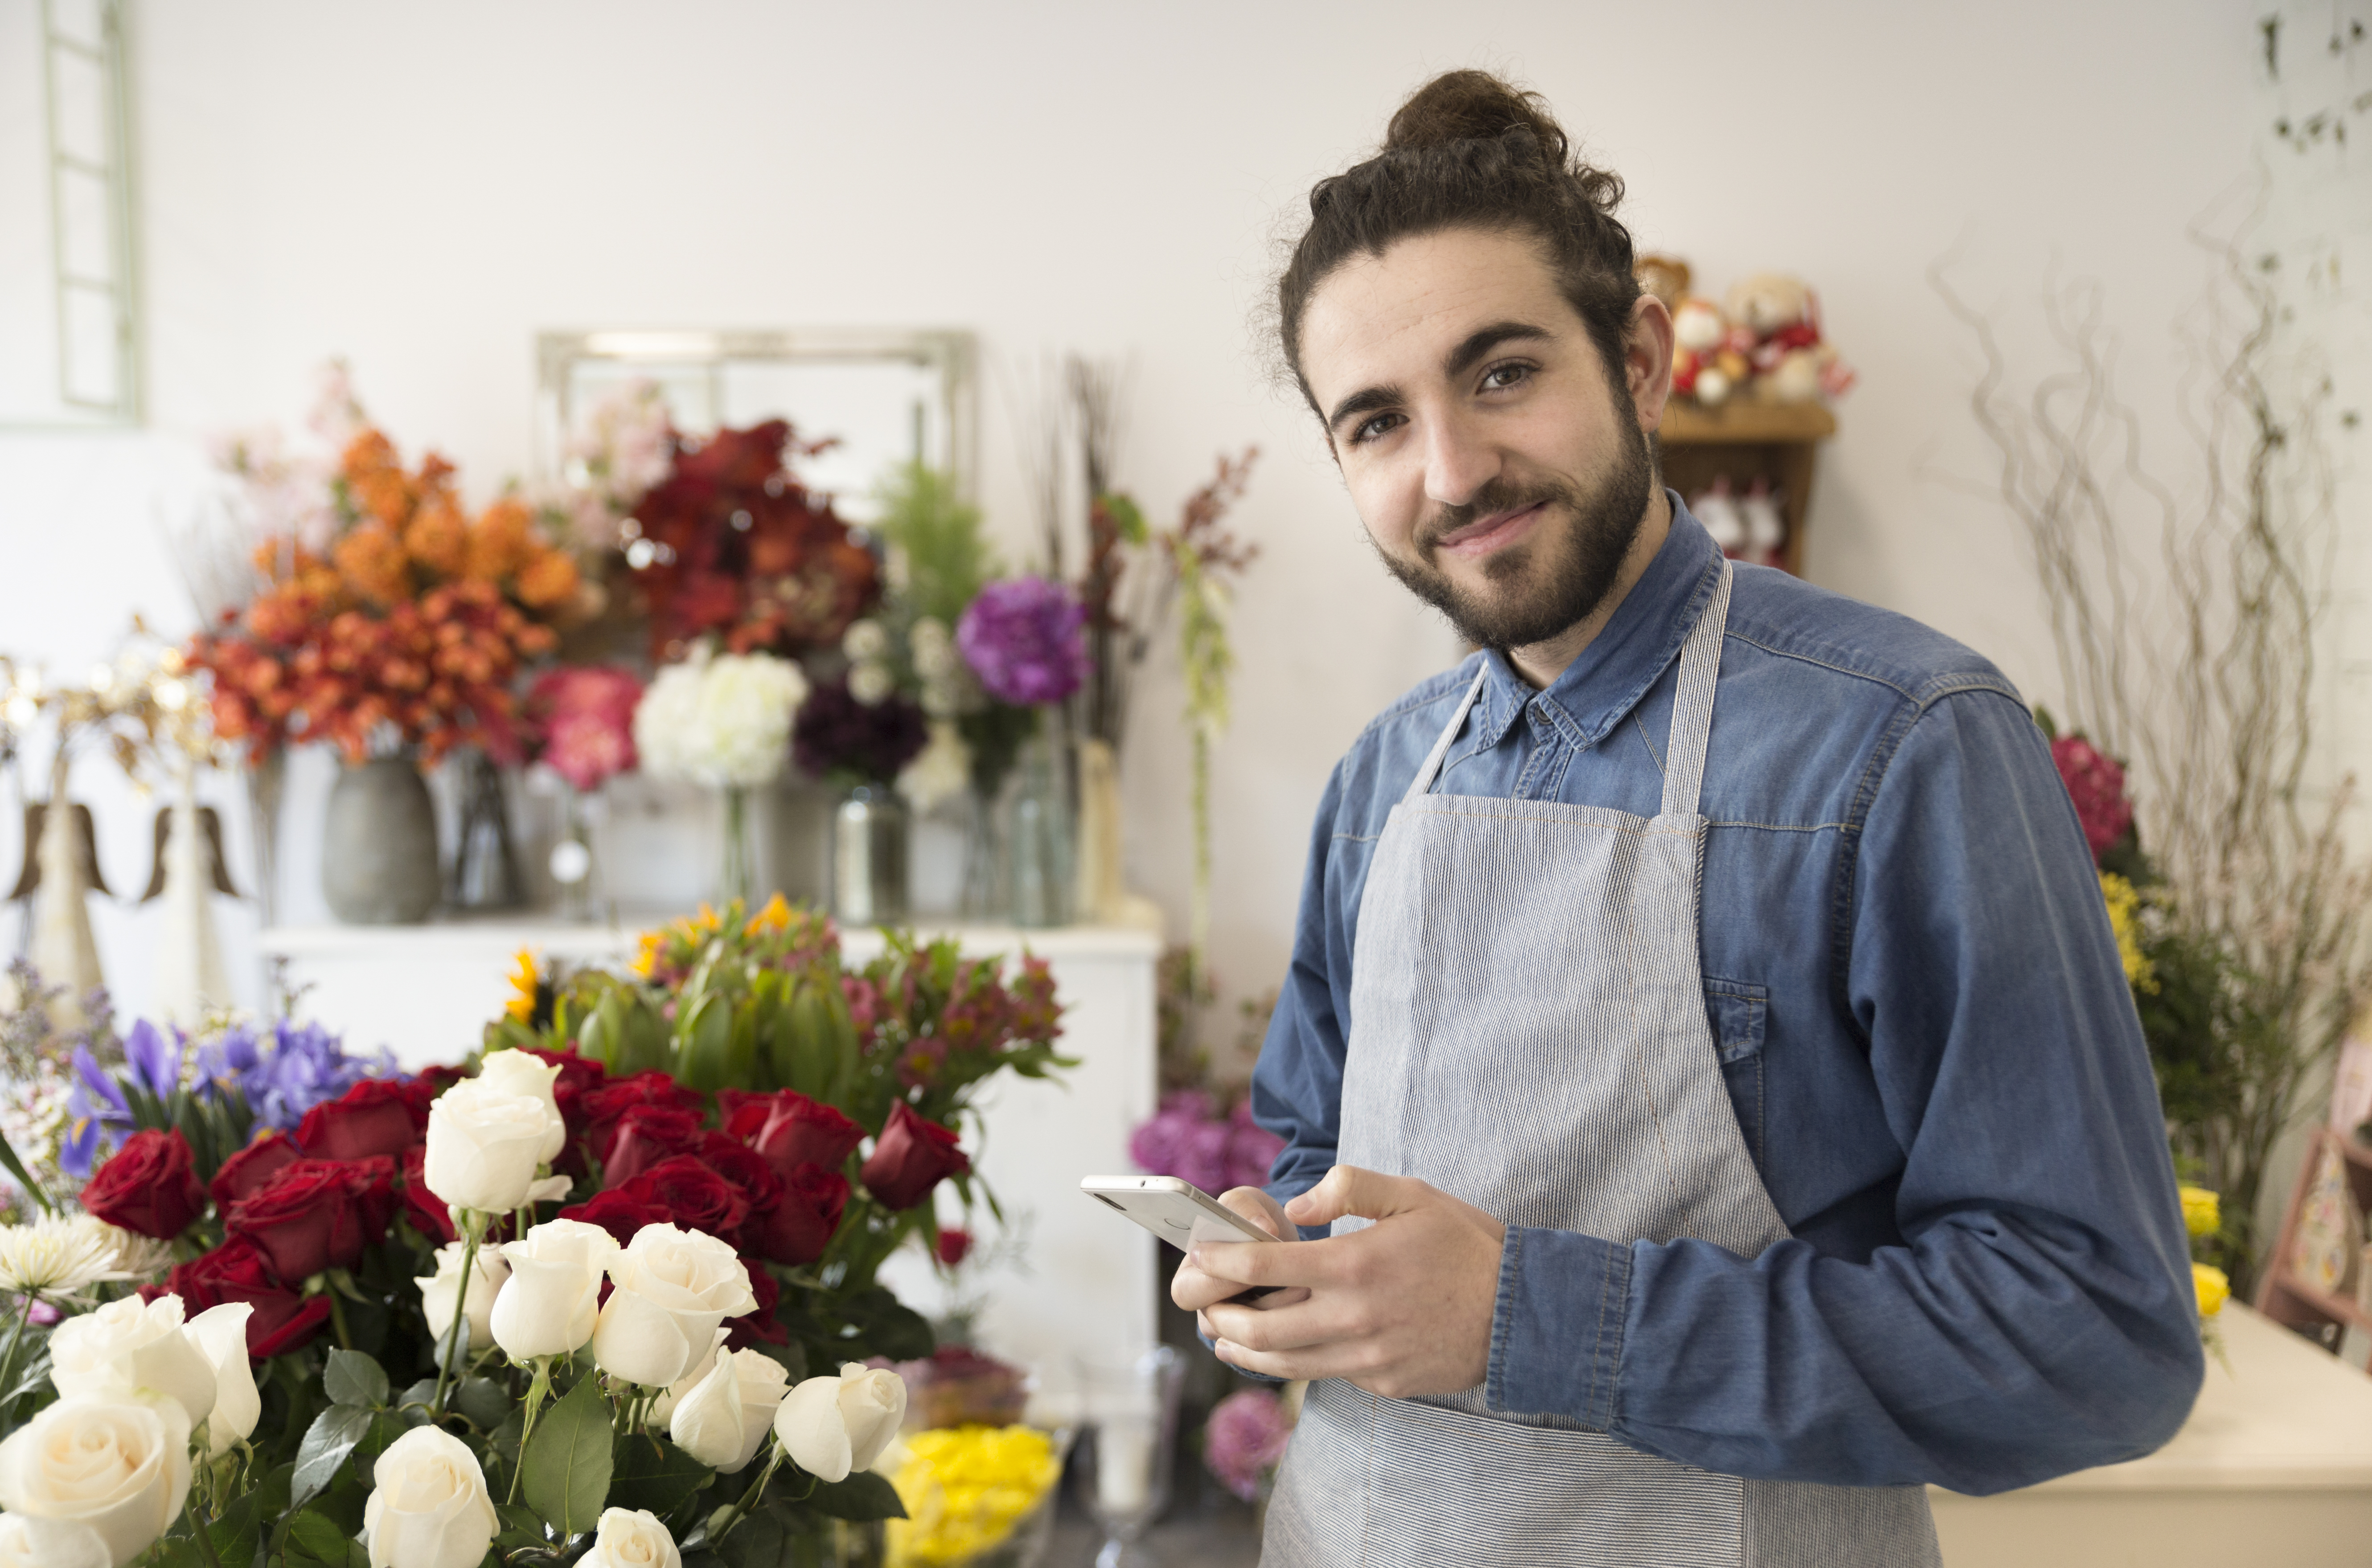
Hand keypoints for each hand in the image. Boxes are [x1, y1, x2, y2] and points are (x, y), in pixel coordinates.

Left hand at [1193, 1165, 1505, 1399]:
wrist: (1522, 1314)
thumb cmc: (1465, 1246)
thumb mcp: (1412, 1196)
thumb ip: (1348, 1189)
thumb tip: (1297, 1208)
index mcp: (1355, 1266)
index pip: (1264, 1267)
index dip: (1221, 1261)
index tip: (1198, 1254)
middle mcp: (1353, 1319)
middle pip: (1260, 1329)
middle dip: (1220, 1316)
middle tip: (1203, 1303)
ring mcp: (1367, 1359)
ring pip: (1284, 1364)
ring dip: (1245, 1350)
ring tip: (1225, 1335)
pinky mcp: (1381, 1383)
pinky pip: (1326, 1373)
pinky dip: (1296, 1361)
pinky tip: (1284, 1348)